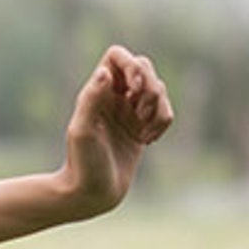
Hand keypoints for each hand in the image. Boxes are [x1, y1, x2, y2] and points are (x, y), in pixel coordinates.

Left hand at [59, 45, 173, 216]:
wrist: (91, 193)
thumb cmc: (82, 163)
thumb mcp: (83, 130)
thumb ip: (92, 99)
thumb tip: (104, 72)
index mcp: (95, 91)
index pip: (117, 55)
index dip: (132, 64)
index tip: (133, 89)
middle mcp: (112, 97)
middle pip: (144, 67)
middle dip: (151, 87)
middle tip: (139, 113)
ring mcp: (128, 111)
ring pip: (159, 89)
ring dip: (159, 108)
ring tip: (142, 133)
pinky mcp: (142, 127)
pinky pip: (166, 111)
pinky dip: (164, 122)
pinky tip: (148, 141)